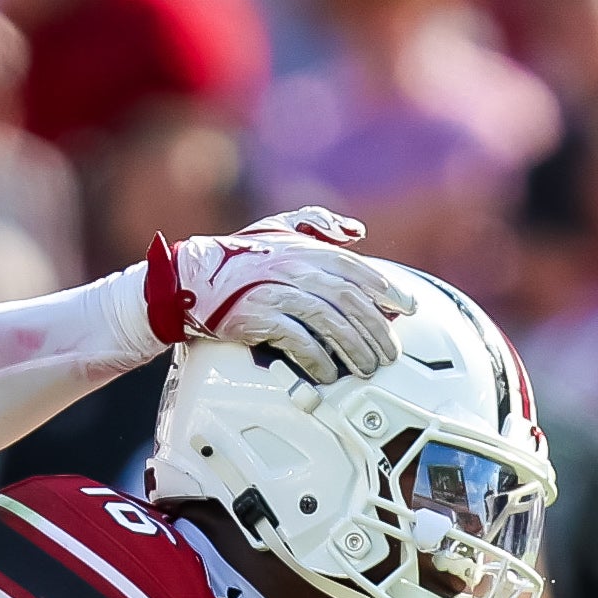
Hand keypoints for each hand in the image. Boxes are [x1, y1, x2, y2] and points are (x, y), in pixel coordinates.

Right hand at [143, 211, 412, 382]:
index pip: (358, 270)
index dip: (388, 290)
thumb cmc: (236, 257)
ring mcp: (277, 294)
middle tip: (389, 353)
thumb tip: (355, 230)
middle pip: (350, 302)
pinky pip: (298, 342)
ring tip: (366, 369)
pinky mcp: (259, 319)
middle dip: (375, 331)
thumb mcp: (277, 227)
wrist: (188, 281)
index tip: (409, 309)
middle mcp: (295, 270)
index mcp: (306, 250)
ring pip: (330, 324)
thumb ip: (317, 223)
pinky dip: (317, 359)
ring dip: (353, 350)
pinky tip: (329, 373)